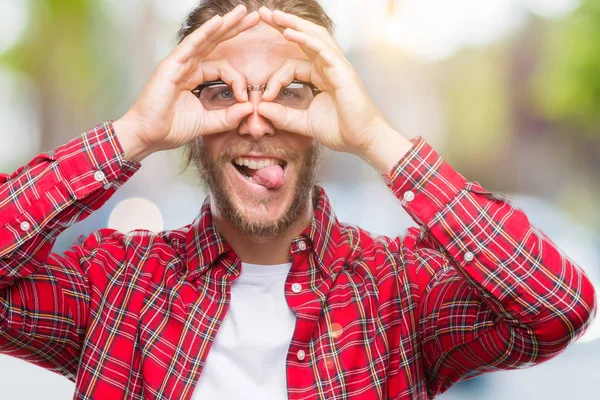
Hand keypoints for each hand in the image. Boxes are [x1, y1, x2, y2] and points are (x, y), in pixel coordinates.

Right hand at [114, 5, 258, 160]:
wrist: (148, 136)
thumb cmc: (170, 129)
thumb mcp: (207, 123)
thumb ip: (229, 117)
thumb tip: (250, 108)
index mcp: (196, 77)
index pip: (224, 67)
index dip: (238, 79)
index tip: (246, 98)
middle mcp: (188, 66)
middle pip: (216, 43)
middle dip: (236, 29)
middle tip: (255, 17)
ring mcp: (179, 64)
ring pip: (206, 39)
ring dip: (225, 24)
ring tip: (242, 11)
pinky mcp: (171, 65)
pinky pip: (191, 45)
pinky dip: (205, 33)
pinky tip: (219, 22)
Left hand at [256, 7, 402, 160]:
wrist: (364, 140)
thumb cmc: (342, 131)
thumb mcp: (304, 123)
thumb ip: (283, 117)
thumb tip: (261, 108)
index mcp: (321, 77)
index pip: (293, 66)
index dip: (275, 79)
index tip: (264, 97)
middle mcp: (329, 67)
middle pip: (305, 38)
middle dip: (284, 25)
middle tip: (264, 14)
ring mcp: (337, 66)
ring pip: (314, 37)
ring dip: (293, 24)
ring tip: (274, 15)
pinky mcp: (342, 71)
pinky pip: (322, 49)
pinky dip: (305, 39)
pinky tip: (289, 32)